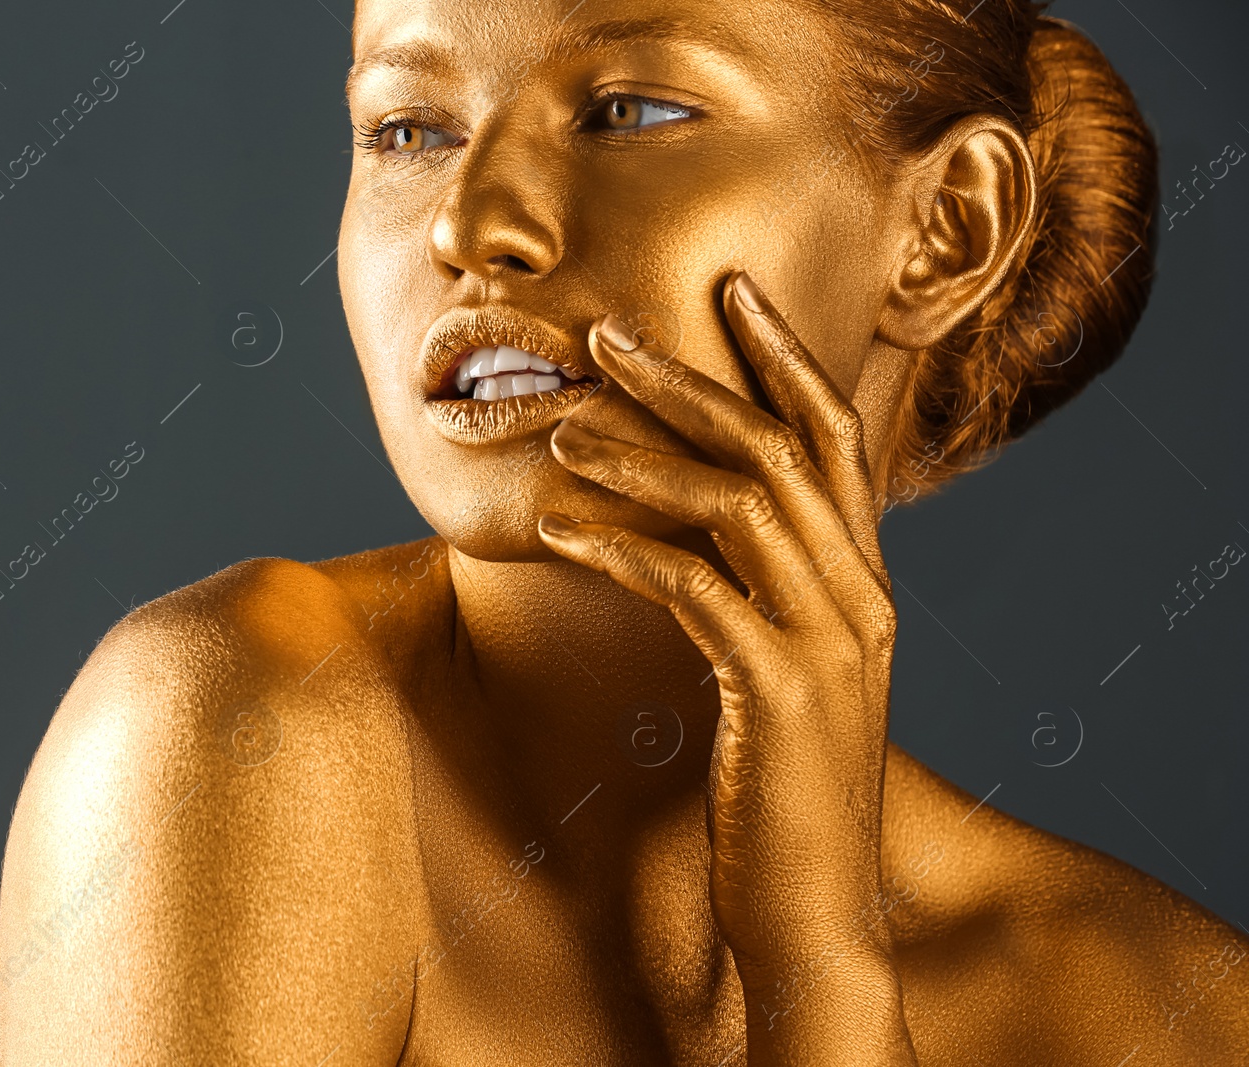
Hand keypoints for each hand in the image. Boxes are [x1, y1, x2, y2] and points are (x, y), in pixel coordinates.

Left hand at [537, 272, 914, 1064]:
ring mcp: (830, 641)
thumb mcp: (782, 673)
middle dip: (692, 381)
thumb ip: (758, 596)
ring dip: (640, 457)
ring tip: (561, 431)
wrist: (812, 908)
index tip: (731, 291)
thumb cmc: (781, 790)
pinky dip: (621, 546)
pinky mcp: (781, 690)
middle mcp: (861, 596)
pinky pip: (693, 586)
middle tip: (608, 335)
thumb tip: (690, 535)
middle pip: (779, 449)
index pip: (837, 438)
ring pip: (736, 503)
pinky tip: (559, 529)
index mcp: (863, 584)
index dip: (787, 357)